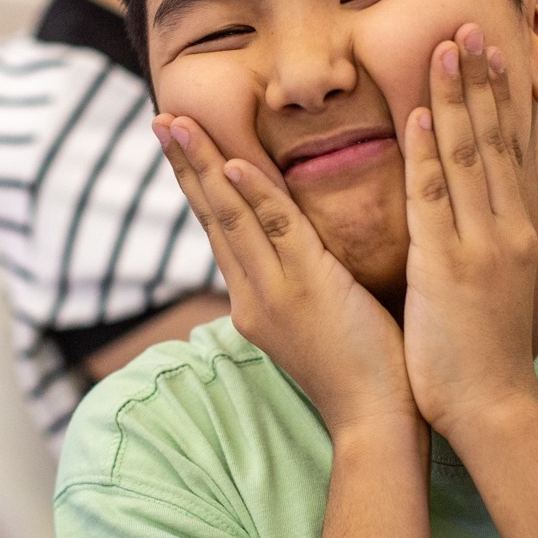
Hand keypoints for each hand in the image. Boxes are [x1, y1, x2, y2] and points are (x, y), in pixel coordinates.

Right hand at [156, 114, 416, 437]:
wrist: (376, 421)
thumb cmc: (362, 372)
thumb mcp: (316, 323)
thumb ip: (299, 285)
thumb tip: (297, 252)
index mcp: (253, 301)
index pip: (219, 230)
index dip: (198, 184)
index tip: (181, 144)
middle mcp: (252, 295)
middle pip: (211, 215)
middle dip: (184, 163)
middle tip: (160, 116)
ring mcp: (276, 292)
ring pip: (231, 215)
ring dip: (203, 164)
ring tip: (177, 122)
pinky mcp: (308, 290)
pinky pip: (278, 231)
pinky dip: (254, 196)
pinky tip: (232, 163)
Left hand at [400, 24, 537, 442]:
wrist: (493, 406)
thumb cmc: (483, 352)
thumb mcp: (491, 283)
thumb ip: (480, 242)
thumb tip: (468, 215)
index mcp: (515, 230)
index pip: (508, 147)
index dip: (498, 96)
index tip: (488, 50)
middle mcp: (505, 227)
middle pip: (494, 137)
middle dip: (480, 79)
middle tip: (469, 24)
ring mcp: (480, 244)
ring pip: (467, 155)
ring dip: (455, 97)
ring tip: (447, 46)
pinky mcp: (448, 267)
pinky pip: (434, 200)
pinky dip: (425, 155)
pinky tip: (414, 116)